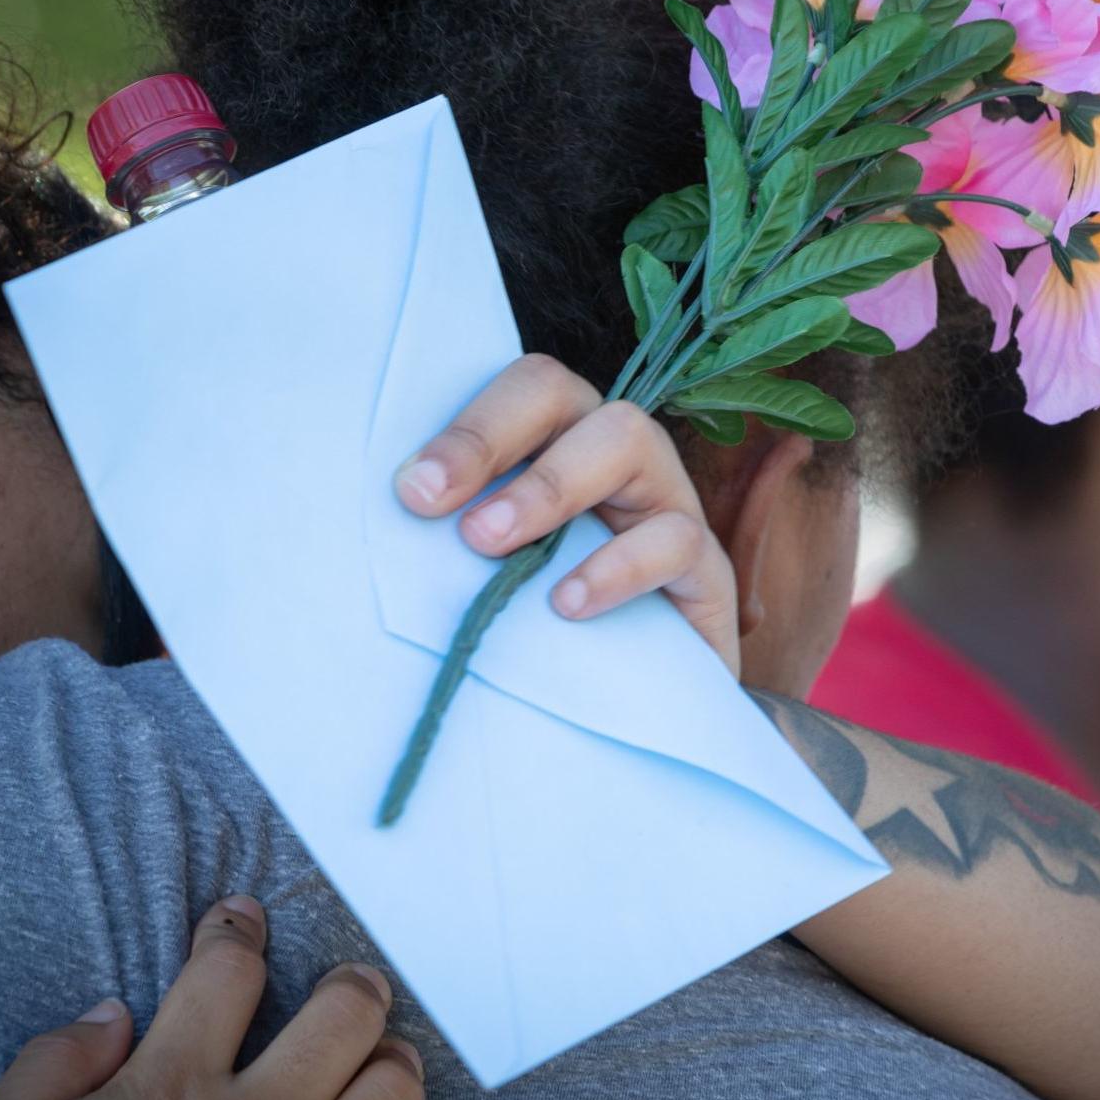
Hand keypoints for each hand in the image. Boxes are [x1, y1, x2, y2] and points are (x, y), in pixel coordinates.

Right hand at [0, 895, 424, 1099]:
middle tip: (350, 987)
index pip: (229, 971)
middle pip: (344, 1016)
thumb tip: (110, 1018)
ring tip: (380, 1063)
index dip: (236, 930)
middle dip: (352, 987)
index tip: (242, 919)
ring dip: (388, 1068)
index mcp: (164, 1098)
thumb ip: (43, 1077)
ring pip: (389, 1096)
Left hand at [395, 353, 740, 673]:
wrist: (642, 710)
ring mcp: (667, 501)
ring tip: (486, 543)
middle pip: (567, 395)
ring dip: (549, 486)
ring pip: (631, 439)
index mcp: (560, 441)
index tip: (413, 489)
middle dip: (489, 439)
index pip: (523, 389)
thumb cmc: (549, 628)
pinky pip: (675, 538)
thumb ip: (455, 539)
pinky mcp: (705, 569)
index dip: (467, 427)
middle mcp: (615, 454)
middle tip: (429, 504)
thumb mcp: (497, 572)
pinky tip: (566, 604)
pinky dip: (616, 566)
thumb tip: (394, 514)